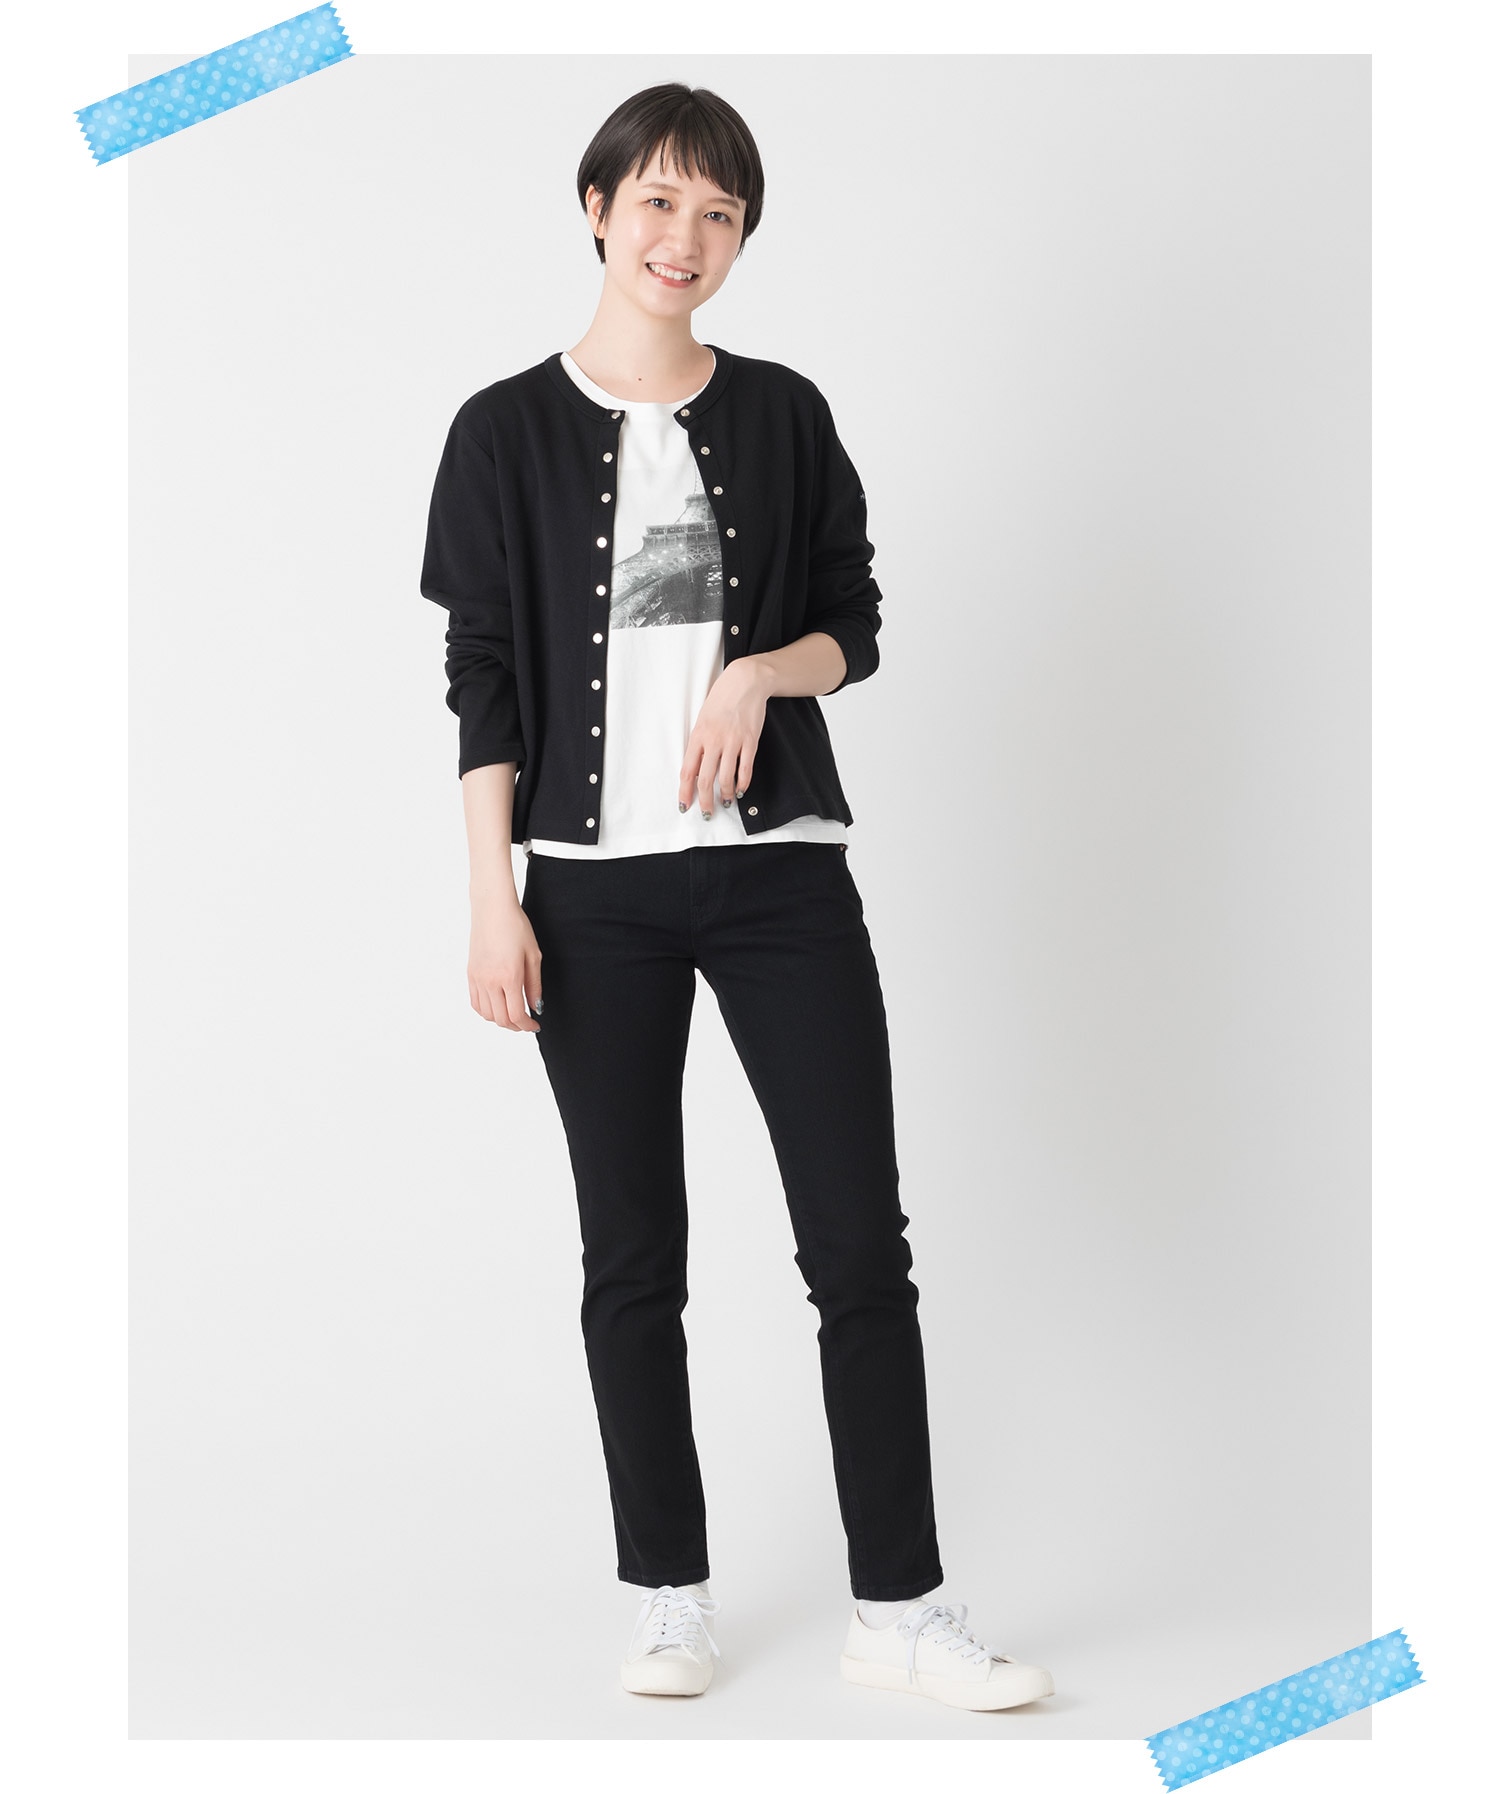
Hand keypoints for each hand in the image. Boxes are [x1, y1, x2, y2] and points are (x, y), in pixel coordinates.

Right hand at [468, 893, 542, 1032]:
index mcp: (509, 977)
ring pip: (486, 1014)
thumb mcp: (533, 955)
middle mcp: (490, 981)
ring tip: (512, 1014)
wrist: (492, 908)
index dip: (527, 1026)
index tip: (535, 1025)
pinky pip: (475, 1003)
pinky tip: (497, 1006)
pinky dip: (486, 1011)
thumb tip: (536, 1007)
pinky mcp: (470, 974)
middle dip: (515, 1026)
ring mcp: (477, 978)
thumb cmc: (516, 927)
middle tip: (526, 1022)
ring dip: (500, 1020)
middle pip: (500, 1019)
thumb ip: (534, 985)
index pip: (516, 1015)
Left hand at [679, 655, 772, 818]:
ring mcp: (733, 742)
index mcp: (698, 735)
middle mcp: (714, 741)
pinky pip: (745, 769)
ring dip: (725, 795)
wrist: (745, 682)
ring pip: (726, 778)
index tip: (684, 805)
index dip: (685, 792)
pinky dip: (742, 784)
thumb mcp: (702, 720)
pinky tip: (740, 790)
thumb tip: (696, 770)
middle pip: (706, 780)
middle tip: (707, 813)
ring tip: (725, 801)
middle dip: (705, 801)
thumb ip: (699, 744)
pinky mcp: (750, 741)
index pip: (688, 771)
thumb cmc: (721, 700)